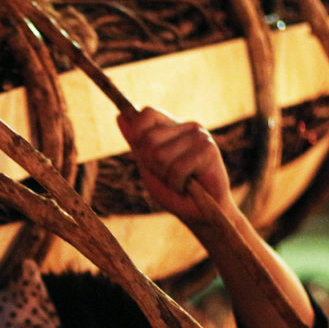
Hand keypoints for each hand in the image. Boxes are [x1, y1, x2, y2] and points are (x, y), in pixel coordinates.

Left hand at [116, 107, 233, 229]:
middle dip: (152, 165)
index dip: (138, 136)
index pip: (147, 114)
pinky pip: (177, 168)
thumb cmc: (173, 190)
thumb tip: (119, 115)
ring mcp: (199, 136)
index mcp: (173, 127)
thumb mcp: (148, 165)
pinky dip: (177, 184)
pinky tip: (187, 186)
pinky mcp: (209, 150)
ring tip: (179, 181)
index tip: (146, 157)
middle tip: (168, 175)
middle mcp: (187, 127)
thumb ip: (136, 141)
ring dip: (165, 177)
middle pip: (149, 139)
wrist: (198, 213)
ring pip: (161, 156)